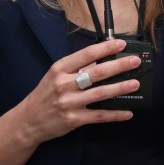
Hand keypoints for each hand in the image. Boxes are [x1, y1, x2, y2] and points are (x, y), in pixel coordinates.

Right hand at [12, 39, 141, 146]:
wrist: (28, 120)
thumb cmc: (45, 95)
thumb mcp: (55, 75)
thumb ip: (75, 68)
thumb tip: (101, 60)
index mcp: (60, 69)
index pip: (86, 55)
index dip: (106, 48)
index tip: (121, 44)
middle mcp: (64, 84)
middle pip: (97, 72)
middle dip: (118, 66)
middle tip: (134, 61)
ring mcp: (69, 103)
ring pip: (100, 93)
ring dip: (120, 88)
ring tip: (135, 83)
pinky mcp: (73, 120)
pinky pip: (99, 116)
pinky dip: (115, 114)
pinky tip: (127, 112)